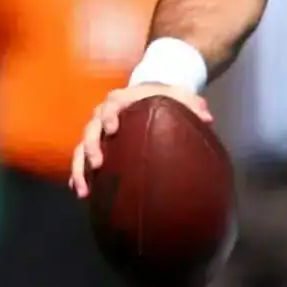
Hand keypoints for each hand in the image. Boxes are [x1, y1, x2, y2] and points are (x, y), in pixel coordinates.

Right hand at [70, 84, 210, 197]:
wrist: (148, 95)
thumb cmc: (164, 96)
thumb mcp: (179, 95)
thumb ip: (193, 104)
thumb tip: (208, 118)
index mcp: (121, 99)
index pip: (111, 105)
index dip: (109, 116)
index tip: (112, 130)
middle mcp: (102, 114)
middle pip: (90, 129)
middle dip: (91, 147)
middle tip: (97, 164)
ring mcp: (97, 130)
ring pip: (81, 148)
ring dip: (80, 169)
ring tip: (83, 191)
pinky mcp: (95, 144)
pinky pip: (80, 160)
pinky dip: (79, 175)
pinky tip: (80, 192)